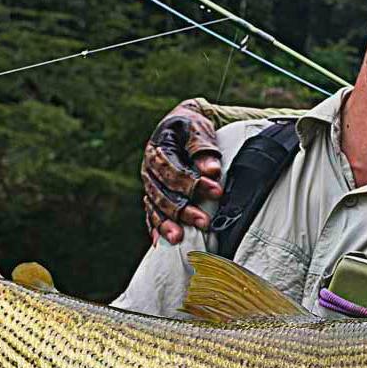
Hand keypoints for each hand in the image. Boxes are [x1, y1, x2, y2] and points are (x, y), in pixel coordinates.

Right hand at [143, 103, 223, 244]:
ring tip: (179, 238)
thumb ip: (203, 150)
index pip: (175, 170)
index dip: (195, 183)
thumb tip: (211, 170)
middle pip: (164, 193)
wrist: (181, 126)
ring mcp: (149, 183)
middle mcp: (149, 169)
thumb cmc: (192, 128)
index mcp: (158, 149)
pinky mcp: (152, 194)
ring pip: (155, 206)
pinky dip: (155, 227)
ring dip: (167, 223)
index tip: (217, 192)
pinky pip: (150, 213)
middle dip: (184, 209)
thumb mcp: (198, 131)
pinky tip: (161, 242)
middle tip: (204, 222)